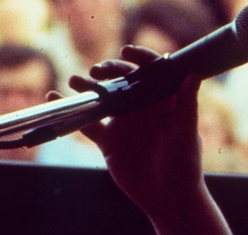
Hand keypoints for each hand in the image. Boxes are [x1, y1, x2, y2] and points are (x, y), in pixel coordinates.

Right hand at [50, 46, 205, 217]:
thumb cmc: (184, 163)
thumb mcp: (186, 132)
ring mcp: (124, 122)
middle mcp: (142, 107)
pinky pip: (87, 123)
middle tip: (98, 70)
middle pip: (124, 80)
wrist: (167, 196)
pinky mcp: (108, 140)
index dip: (141, 58)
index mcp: (164, 100)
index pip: (152, 71)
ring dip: (88, 88)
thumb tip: (192, 76)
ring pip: (103, 98)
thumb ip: (187, 104)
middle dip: (111, 70)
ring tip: (74, 81)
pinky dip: (72, 114)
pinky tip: (55, 100)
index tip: (127, 51)